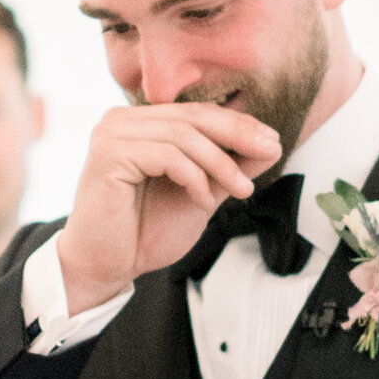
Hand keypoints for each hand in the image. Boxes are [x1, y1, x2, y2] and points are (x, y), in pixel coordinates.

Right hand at [53, 99, 285, 309]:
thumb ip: (228, 167)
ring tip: (240, 190)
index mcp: (140, 123)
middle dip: (238, 134)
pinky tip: (201, 201)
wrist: (106, 266)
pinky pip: (167, 154)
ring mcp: (112, 133)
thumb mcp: (200, 194)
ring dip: (221, 163)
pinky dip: (193, 177)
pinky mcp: (108, 153)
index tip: (271, 142)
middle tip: (270, 151)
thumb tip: (270, 144)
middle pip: (193, 116)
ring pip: (184, 134)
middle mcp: (122, 120)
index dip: (238, 124)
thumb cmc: (144, 232)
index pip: (197, 112)